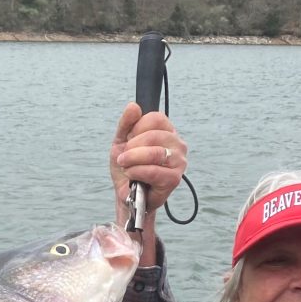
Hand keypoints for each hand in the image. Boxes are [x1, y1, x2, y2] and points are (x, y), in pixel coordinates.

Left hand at [109, 103, 187, 263]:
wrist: (126, 195)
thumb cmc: (127, 168)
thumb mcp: (121, 142)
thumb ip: (126, 124)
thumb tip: (134, 106)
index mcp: (167, 131)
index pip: (155, 118)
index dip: (136, 129)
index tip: (129, 141)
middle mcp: (178, 144)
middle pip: (154, 135)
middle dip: (132, 147)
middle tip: (123, 158)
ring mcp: (179, 162)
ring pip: (155, 153)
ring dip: (133, 160)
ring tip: (126, 166)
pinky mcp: (175, 179)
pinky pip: (154, 171)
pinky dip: (137, 172)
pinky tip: (132, 176)